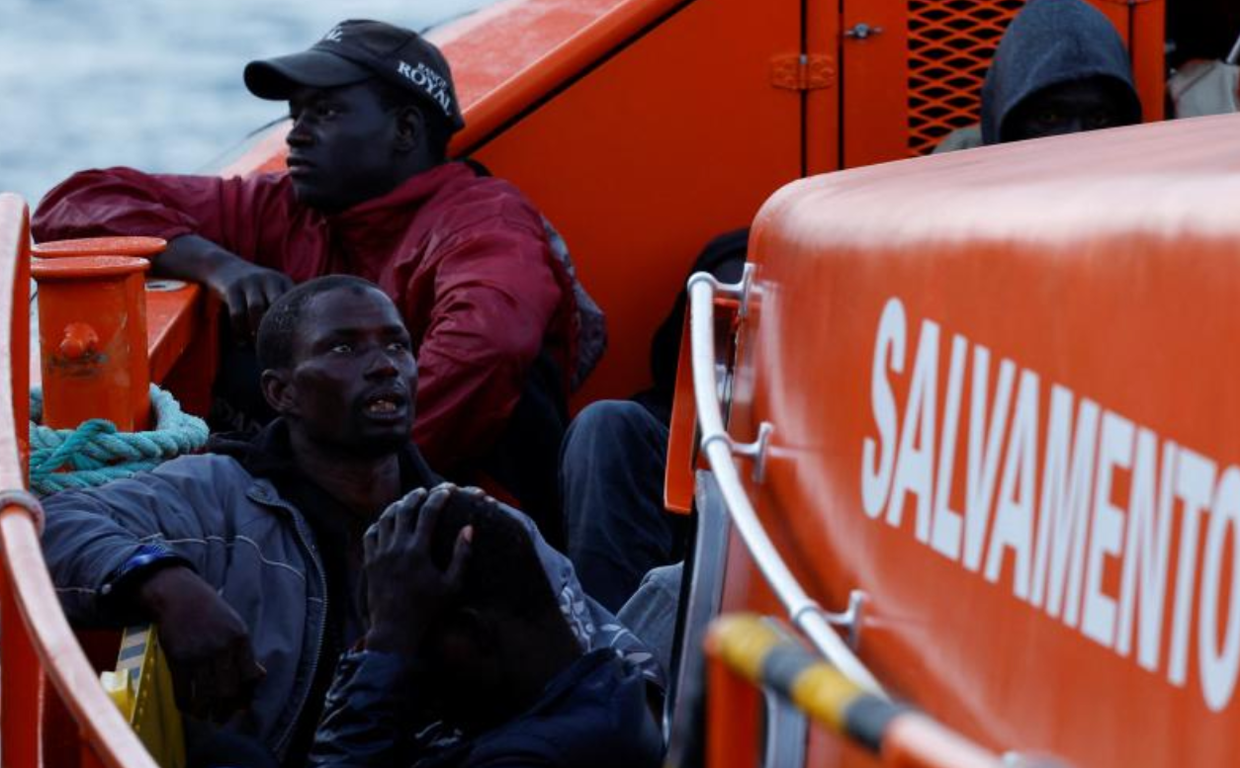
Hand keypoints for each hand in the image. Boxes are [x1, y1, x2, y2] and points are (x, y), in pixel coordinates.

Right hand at [137, 566, 264, 721]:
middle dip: (226, 710)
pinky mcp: (177, 659)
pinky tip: (189, 708)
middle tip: (222, 717)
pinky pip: (183, 692)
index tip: (241, 704)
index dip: (247, 694)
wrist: (180, 596)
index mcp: (240, 638)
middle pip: (228, 690)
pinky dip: (187, 705)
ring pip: (205, 695)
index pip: (250, 676)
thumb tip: (258, 677)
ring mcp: (198, 655)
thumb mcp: (236, 625)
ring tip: (206, 716)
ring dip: (206, 712)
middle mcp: (221, 648)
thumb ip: (245, 652)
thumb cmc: (211, 612)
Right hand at [210, 260, 293, 340]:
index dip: (294, 323)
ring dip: (257, 330)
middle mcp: (269, 279)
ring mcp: (250, 282)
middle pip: (277, 304)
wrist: (224, 266)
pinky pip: (237, 313)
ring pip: (257, 308)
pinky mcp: (232, 288)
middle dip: (275, 327)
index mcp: (283, 281)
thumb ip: (284, 304)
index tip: (293, 342)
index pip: (294, 302)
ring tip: (257, 346)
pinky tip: (241, 343)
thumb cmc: (254, 286)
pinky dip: (239, 330)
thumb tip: (297, 335)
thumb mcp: (272, 287)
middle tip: (275, 347)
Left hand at [363, 486, 471, 655]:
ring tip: (406, 502)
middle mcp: (397, 547)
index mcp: (419, 550)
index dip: (439, 496)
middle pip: (405, 509)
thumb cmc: (428, 609)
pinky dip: (378, 524)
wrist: (395, 629)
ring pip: (385, 518)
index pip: (429, 512)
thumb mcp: (452, 585)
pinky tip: (386, 523)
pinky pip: (370, 534)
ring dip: (396, 506)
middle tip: (425, 491)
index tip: (448, 490)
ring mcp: (380, 554)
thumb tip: (468, 529)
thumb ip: (461, 555)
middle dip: (416, 495)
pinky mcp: (369, 562)